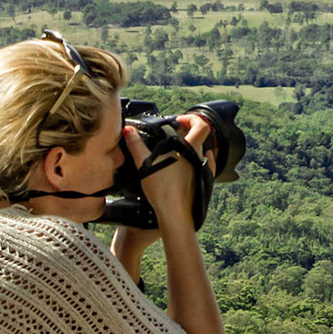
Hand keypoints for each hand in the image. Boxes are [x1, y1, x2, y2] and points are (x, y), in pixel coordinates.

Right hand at [125, 114, 212, 232]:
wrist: (175, 215)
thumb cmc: (163, 190)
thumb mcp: (145, 164)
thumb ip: (135, 145)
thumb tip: (127, 130)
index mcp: (191, 149)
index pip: (201, 125)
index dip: (191, 118)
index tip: (179, 120)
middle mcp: (201, 158)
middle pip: (201, 137)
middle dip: (188, 131)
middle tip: (174, 132)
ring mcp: (204, 170)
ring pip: (203, 151)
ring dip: (192, 145)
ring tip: (177, 148)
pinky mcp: (204, 183)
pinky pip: (205, 166)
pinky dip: (199, 159)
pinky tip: (191, 162)